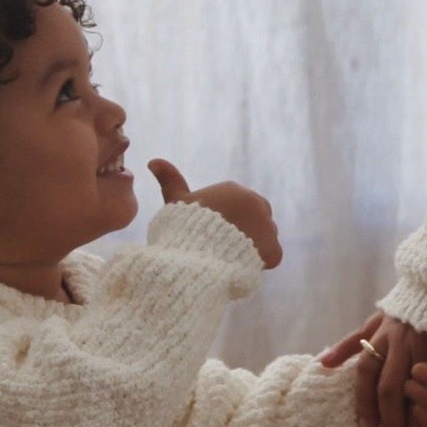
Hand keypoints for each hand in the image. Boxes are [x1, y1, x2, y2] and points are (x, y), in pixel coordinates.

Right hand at [149, 159, 281, 268]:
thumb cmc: (182, 227)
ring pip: (265, 238)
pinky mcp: (273, 249)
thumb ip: (169, 180)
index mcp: (234, 190)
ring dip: (254, 247)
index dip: (228, 223)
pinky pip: (272, 256)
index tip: (215, 235)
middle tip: (225, 248)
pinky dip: (261, 262)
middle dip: (246, 232)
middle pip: (256, 220)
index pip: (240, 206)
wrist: (195, 255)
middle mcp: (256, 203)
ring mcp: (267, 226)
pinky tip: (242, 265)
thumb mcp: (175, 201)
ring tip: (231, 258)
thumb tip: (153, 161)